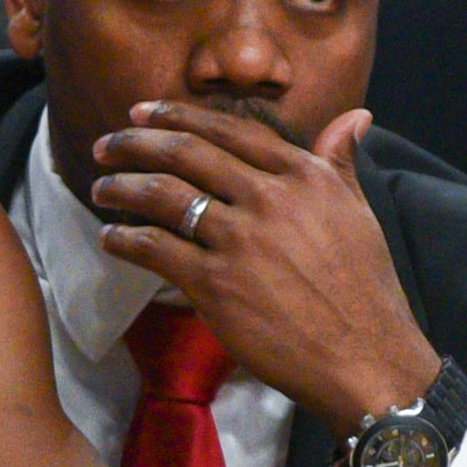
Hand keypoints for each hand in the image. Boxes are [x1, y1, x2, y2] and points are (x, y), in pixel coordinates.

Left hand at [85, 103, 441, 434]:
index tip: (145, 111)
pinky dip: (124, 239)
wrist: (364, 355)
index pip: (229, 130)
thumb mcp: (359, 211)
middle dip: (136, 142)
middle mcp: (268, 198)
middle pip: (186, 153)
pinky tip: (110, 238)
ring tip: (101, 186)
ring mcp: (239, 240)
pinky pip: (154, 248)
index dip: (179, 115)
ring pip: (162, 195)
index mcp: (303, 175)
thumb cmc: (363, 288)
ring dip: (121, 187)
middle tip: (106, 144)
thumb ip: (340, 162)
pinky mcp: (216, 284)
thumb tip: (355, 117)